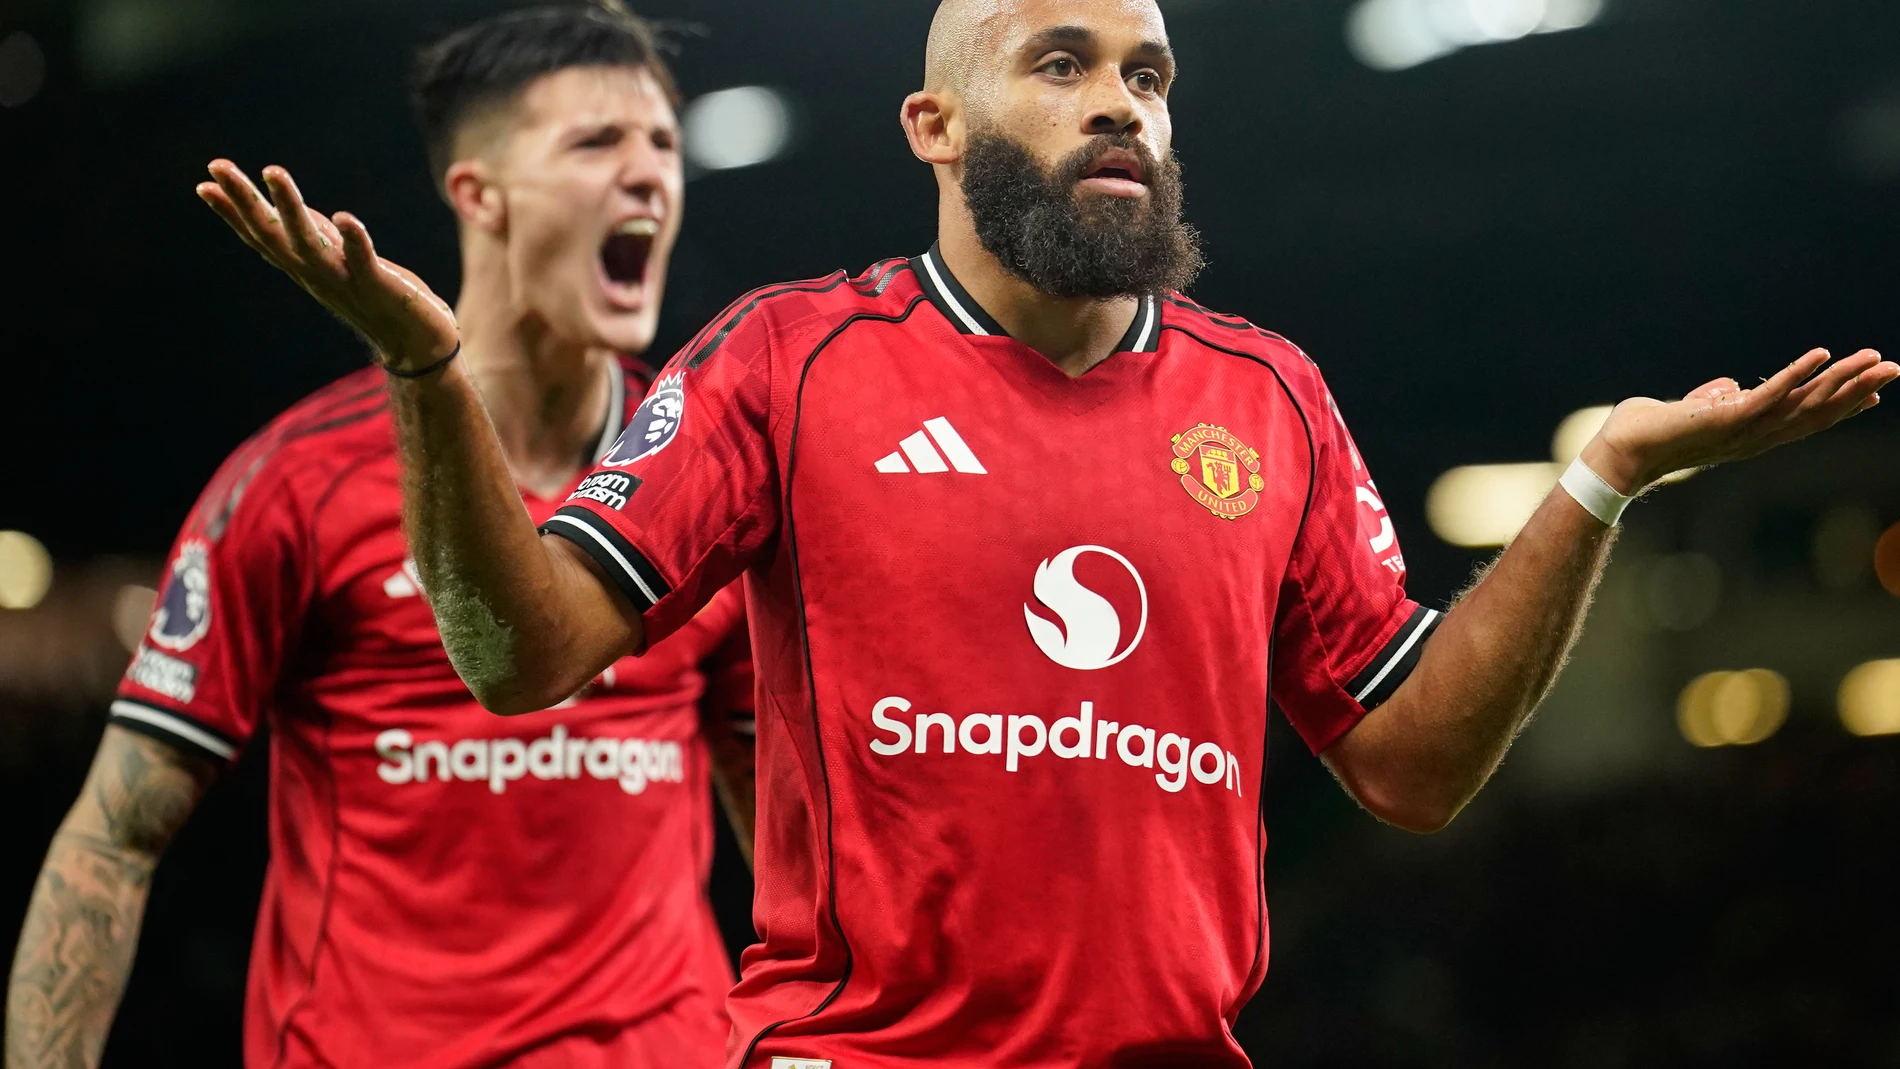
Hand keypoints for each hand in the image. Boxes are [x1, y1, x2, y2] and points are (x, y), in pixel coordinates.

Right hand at [196, 160, 458, 371]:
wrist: (417, 344)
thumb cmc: (376, 297)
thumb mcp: (337, 262)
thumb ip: (314, 237)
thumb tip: (285, 208)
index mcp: (305, 267)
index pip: (261, 237)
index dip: (232, 213)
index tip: (204, 184)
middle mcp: (316, 274)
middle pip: (272, 235)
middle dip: (243, 200)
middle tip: (217, 165)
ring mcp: (344, 280)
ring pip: (309, 242)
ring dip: (290, 206)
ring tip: (273, 170)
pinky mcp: (377, 285)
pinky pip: (362, 260)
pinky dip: (353, 239)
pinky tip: (345, 217)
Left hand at [1582, 347, 1898, 492]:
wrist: (1618, 452)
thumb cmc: (1649, 433)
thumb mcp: (1691, 410)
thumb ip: (1712, 399)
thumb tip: (1728, 387)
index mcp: (1750, 434)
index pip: (1805, 419)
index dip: (1841, 406)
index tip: (1874, 392)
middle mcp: (1754, 436)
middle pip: (1817, 412)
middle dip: (1857, 390)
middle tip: (1893, 368)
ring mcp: (1743, 430)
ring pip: (1803, 403)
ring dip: (1840, 379)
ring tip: (1873, 359)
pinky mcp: (1726, 419)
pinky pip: (1769, 395)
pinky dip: (1796, 374)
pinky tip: (1821, 355)